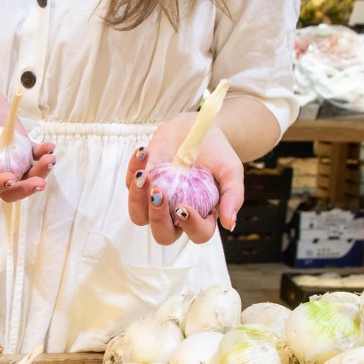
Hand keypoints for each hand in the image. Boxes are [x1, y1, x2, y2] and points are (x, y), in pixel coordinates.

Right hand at [0, 80, 55, 201]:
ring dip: (40, 172)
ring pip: (26, 176)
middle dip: (25, 188)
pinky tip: (50, 147)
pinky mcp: (21, 148)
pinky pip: (34, 156)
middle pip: (10, 190)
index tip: (10, 177)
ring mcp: (9, 161)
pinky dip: (43, 153)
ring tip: (49, 160)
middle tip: (39, 183)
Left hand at [125, 113, 243, 244]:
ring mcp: (155, 201)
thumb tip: (229, 224)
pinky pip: (130, 185)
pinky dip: (134, 168)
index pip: (197, 234)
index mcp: (201, 217)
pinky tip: (144, 152)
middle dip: (158, 219)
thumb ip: (233, 196)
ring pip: (138, 216)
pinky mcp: (140, 184)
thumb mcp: (231, 171)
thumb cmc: (217, 153)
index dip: (191, 226)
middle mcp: (175, 215)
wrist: (197, 129)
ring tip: (144, 175)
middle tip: (159, 195)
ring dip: (137, 199)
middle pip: (162, 234)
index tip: (185, 206)